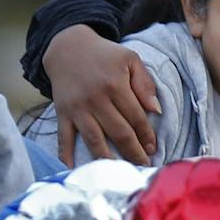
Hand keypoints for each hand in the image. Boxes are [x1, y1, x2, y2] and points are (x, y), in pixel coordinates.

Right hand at [43, 25, 160, 166]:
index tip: (153, 149)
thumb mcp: (130, 59)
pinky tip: (73, 170)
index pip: (136, 117)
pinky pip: (64, 137)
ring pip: (95, 140)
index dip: (146, 136)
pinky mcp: (63, 113)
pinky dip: (66, 155)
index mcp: (115, 85)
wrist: (66, 46)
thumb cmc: (104, 55)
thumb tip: (156, 110)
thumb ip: (145, 83)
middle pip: (119, 133)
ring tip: (120, 173)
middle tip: (143, 166)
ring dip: (109, 160)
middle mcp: (95, 99)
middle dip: (133, 152)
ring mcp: (77, 108)